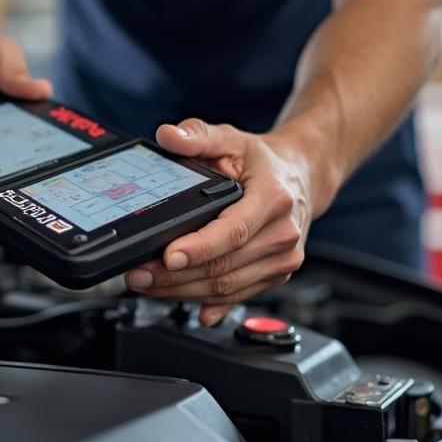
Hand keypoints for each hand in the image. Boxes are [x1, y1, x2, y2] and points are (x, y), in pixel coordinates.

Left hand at [124, 119, 312, 326]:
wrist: (301, 177)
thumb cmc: (263, 162)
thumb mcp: (231, 139)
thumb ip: (197, 136)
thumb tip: (168, 136)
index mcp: (272, 198)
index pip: (232, 232)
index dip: (198, 248)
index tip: (168, 256)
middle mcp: (282, 233)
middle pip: (224, 267)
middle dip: (176, 276)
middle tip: (140, 274)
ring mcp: (283, 259)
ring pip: (227, 287)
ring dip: (184, 292)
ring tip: (149, 285)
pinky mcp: (276, 275)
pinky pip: (237, 296)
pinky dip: (207, 303)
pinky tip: (186, 305)